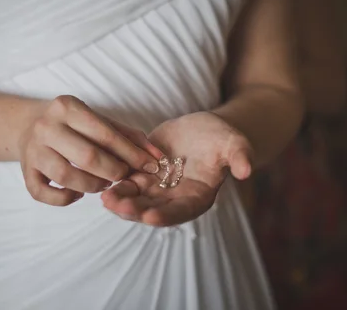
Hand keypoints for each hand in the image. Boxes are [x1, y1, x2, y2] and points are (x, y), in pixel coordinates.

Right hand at [19, 96, 162, 205]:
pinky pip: (43, 193)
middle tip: (123, 176)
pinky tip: (77, 193)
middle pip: (86, 157)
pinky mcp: (25, 171)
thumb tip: (157, 156)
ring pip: (66, 176)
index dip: (131, 154)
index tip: (150, 166)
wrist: (28, 124)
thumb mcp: (98, 120)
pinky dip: (64, 198)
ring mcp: (33, 150)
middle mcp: (46, 127)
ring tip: (103, 183)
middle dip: (113, 171)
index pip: (105, 134)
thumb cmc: (74, 124)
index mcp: (67, 108)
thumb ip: (128, 136)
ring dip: (91, 185)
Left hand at [101, 111, 252, 225]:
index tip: (149, 216)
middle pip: (152, 209)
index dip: (165, 215)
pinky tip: (101, 180)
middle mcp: (174, 198)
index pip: (180, 212)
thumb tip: (246, 171)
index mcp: (197, 198)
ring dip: (120, 200)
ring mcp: (157, 188)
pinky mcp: (143, 174)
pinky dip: (115, 182)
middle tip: (117, 205)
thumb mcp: (234, 144)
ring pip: (136, 198)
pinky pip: (127, 181)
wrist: (204, 130)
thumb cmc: (223, 139)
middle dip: (134, 210)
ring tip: (105, 196)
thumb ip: (240, 157)